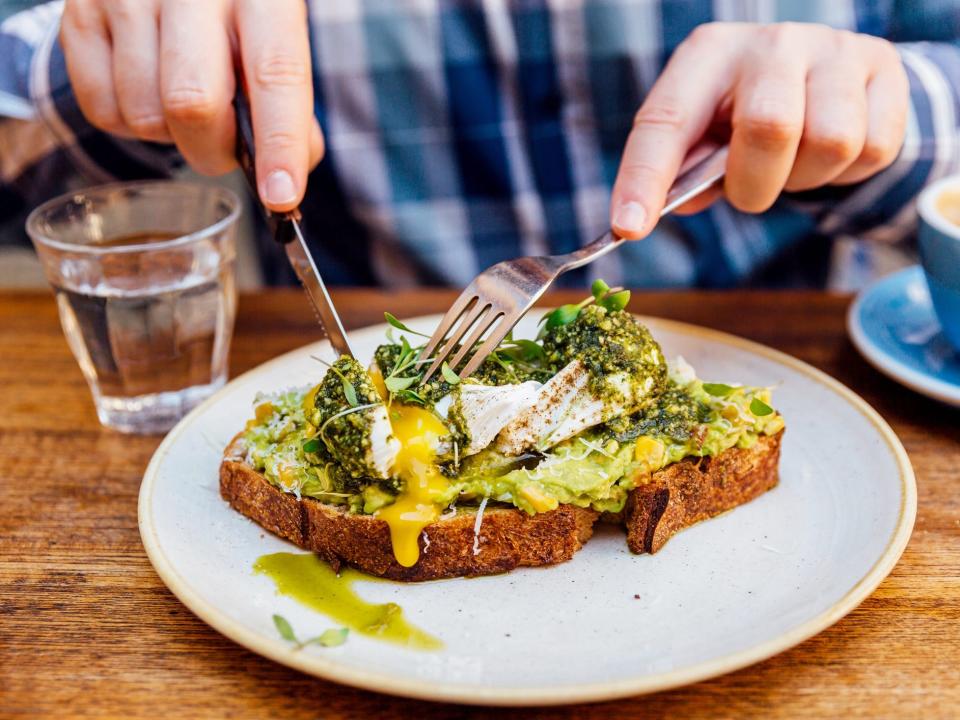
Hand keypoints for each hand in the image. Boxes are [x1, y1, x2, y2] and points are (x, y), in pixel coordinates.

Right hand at [60, 0, 323, 211]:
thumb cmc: (234, 15)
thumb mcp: (277, 42)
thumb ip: (291, 108)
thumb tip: (280, 179)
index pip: (275, 74)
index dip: (280, 143)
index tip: (281, 196)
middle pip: (194, 103)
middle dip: (213, 150)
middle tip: (224, 145)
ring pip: (145, 115)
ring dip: (170, 135)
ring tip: (182, 98)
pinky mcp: (80, 16)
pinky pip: (103, 112)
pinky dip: (131, 123)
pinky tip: (147, 90)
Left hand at [610, 22, 908, 237]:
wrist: (824, 71)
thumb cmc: (744, 113)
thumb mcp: (704, 135)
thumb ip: (681, 175)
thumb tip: (650, 215)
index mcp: (706, 56)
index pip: (666, 122)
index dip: (644, 179)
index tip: (628, 226)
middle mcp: (769, 43)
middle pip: (770, 127)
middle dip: (754, 184)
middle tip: (748, 187)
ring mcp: (832, 49)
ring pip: (831, 142)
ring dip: (805, 179)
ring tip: (792, 163)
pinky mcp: (882, 68)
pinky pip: (874, 149)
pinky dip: (848, 173)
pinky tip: (830, 153)